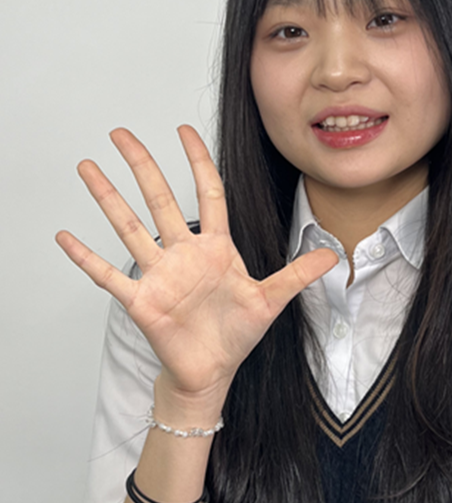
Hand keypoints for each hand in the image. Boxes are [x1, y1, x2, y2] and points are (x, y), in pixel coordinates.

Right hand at [56, 126, 336, 403]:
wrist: (212, 372)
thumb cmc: (236, 334)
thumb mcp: (271, 300)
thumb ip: (297, 274)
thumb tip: (334, 255)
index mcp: (215, 247)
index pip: (206, 193)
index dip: (197, 160)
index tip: (183, 130)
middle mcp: (183, 253)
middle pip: (160, 198)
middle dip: (142, 165)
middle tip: (121, 134)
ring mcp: (159, 274)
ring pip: (129, 227)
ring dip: (108, 198)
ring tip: (88, 167)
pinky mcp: (141, 300)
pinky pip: (108, 275)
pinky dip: (86, 257)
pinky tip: (65, 236)